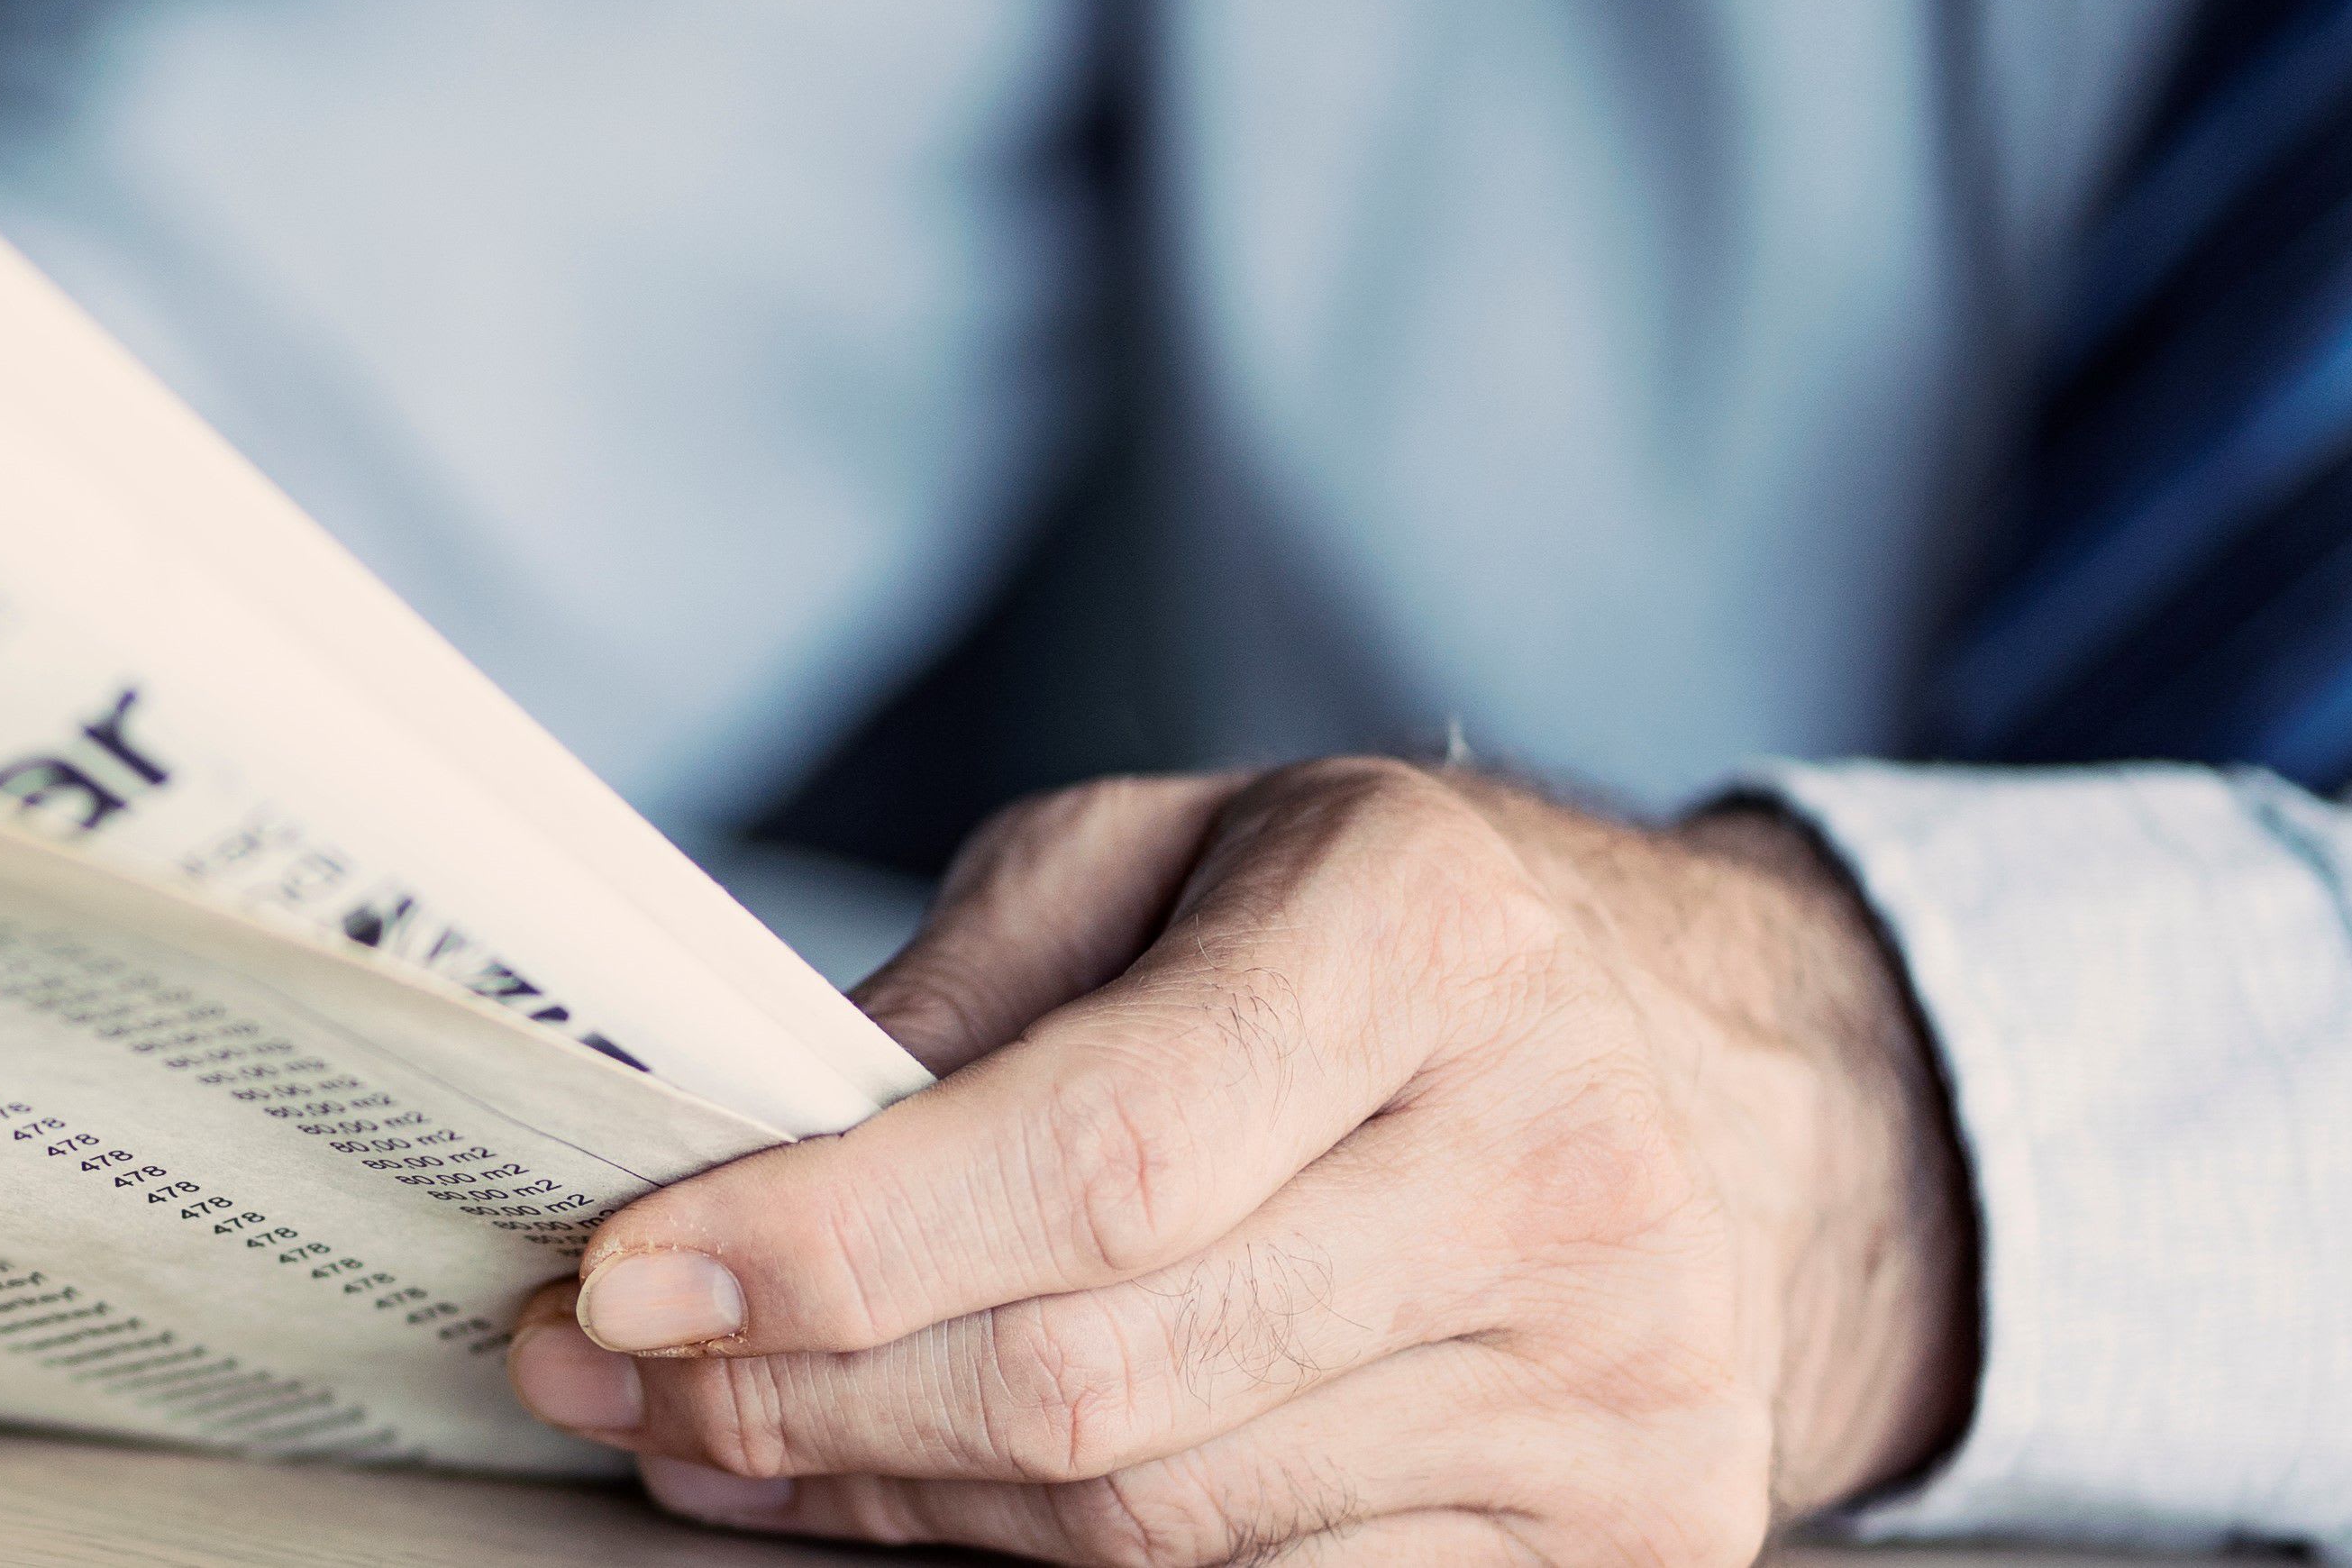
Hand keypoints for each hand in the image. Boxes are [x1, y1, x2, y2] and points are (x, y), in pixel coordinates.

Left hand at [509, 760, 1977, 1566]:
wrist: (1741, 1075)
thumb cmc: (1393, 940)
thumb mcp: (1173, 852)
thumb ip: (965, 988)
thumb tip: (741, 1147)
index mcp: (1428, 942)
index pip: (1094, 1155)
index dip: (835, 1244)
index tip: (628, 1273)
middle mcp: (1555, 1170)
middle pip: (1100, 1376)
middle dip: (805, 1398)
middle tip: (610, 1375)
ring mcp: (1613, 1385)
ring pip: (1155, 1528)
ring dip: (889, 1501)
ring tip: (720, 1439)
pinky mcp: (1630, 1538)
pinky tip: (915, 1508)